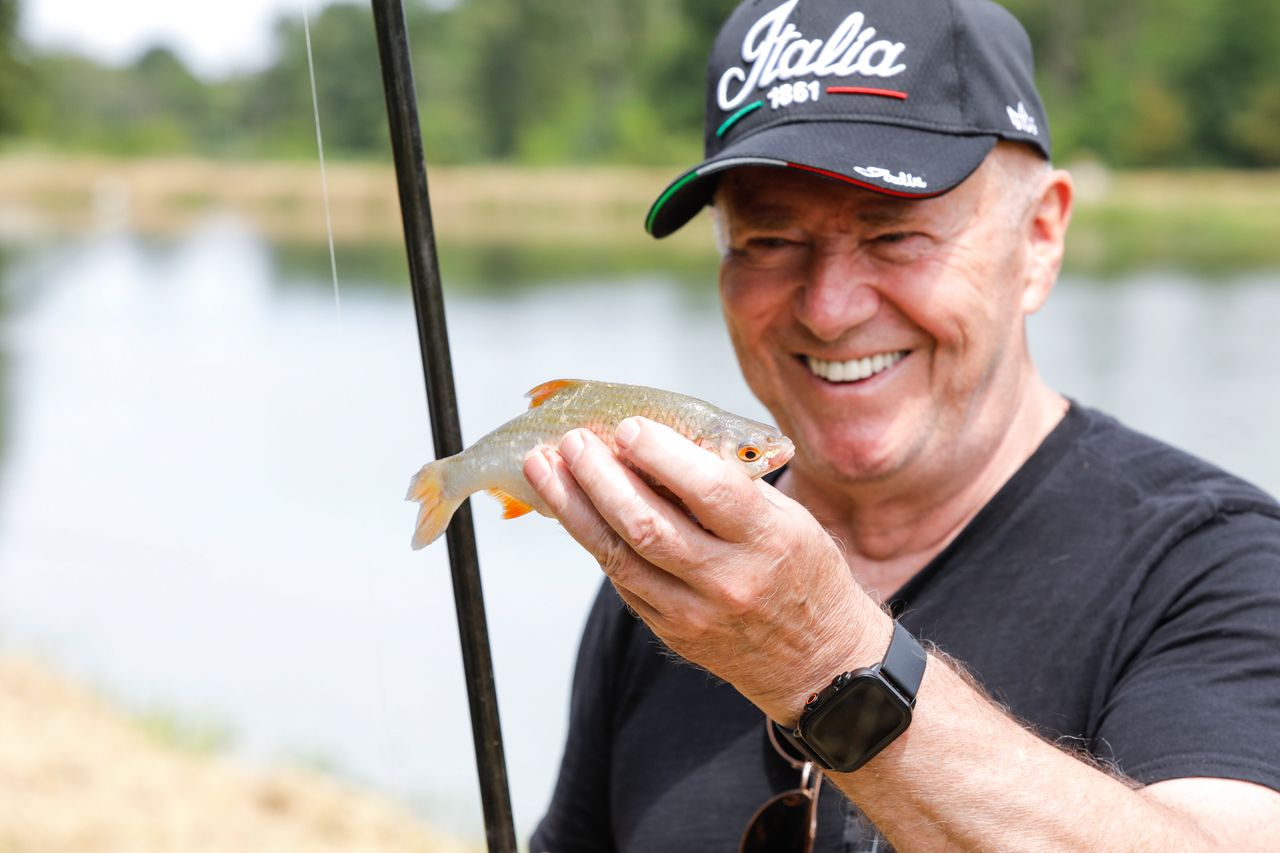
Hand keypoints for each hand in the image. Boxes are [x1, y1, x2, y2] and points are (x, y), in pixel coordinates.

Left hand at [523, 416, 891, 722]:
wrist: (819, 664)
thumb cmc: (805, 574)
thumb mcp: (788, 519)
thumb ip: (731, 485)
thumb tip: (660, 443)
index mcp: (769, 539)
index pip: (709, 490)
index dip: (662, 455)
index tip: (627, 427)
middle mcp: (730, 579)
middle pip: (648, 525)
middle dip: (599, 478)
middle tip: (571, 442)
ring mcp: (696, 613)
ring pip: (620, 556)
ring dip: (575, 508)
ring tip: (544, 468)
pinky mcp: (672, 632)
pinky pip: (623, 581)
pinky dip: (594, 540)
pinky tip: (573, 508)